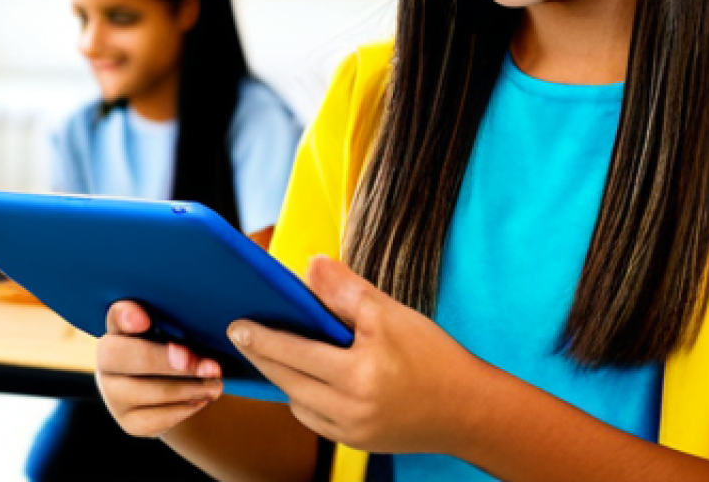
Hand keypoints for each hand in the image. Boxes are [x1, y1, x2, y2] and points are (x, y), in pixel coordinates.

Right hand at [96, 300, 224, 437]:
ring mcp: (113, 395)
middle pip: (128, 358)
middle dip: (168, 361)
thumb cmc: (172, 344)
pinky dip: (184, 408)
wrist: (167, 382)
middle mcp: (106, 360)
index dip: (127, 316)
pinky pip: (157, 418)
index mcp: (119, 327)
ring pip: (148, 392)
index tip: (144, 320)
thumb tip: (204, 335)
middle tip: (207, 365)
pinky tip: (202, 399)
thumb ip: (176, 322)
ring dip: (188, 388)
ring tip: (215, 385)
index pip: (115, 316)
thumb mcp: (172, 328)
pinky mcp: (129, 422)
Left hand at [227, 255, 484, 456]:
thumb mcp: (389, 313)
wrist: (471, 410)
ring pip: (299, 403)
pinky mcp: (359, 443)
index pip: (295, 353)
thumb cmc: (433, 356)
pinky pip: (316, 420)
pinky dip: (303, 397)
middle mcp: (351, 411)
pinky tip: (300, 376)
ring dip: (281, 378)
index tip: (237, 325)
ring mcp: (353, 433)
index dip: (262, 338)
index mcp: (358, 375)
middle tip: (239, 335)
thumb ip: (345, 289)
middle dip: (262, 357)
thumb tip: (309, 265)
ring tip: (267, 352)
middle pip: (289, 381)